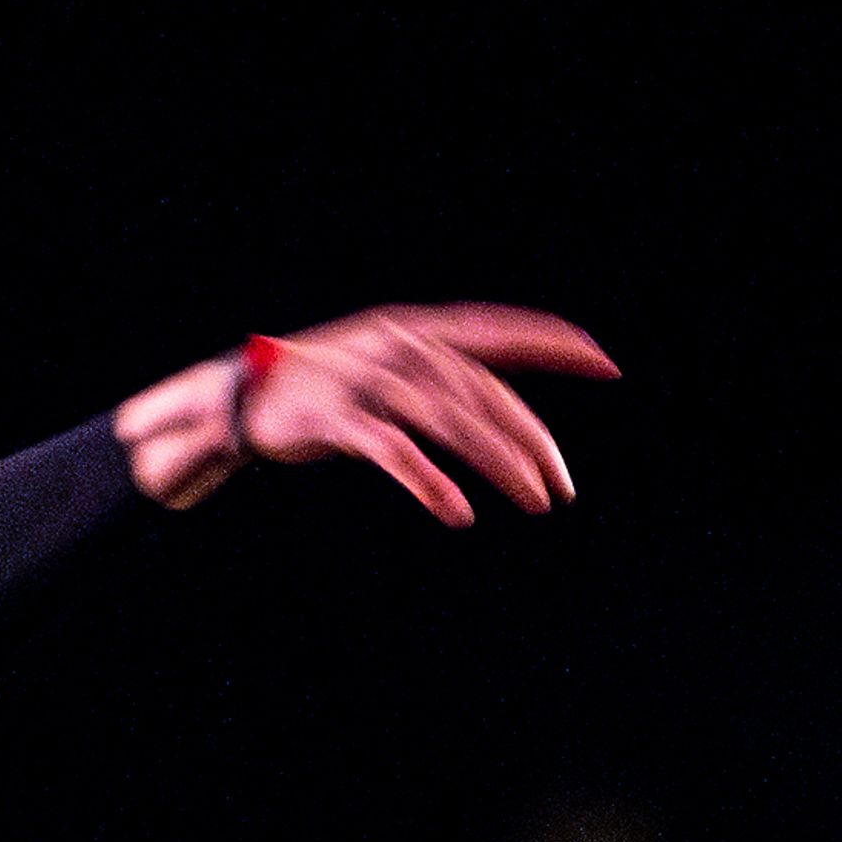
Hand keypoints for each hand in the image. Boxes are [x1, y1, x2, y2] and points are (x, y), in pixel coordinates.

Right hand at [112, 302, 617, 516]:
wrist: (236, 398)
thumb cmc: (322, 388)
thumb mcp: (385, 368)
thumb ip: (437, 377)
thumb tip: (497, 406)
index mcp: (411, 329)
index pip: (495, 330)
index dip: (551, 343)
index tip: (605, 363)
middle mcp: (394, 345)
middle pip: (480, 389)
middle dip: (531, 438)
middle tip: (565, 486)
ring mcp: (364, 380)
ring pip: (450, 419)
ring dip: (499, 462)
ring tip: (538, 502)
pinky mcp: (333, 419)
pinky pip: (393, 451)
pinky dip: (429, 481)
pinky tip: (459, 512)